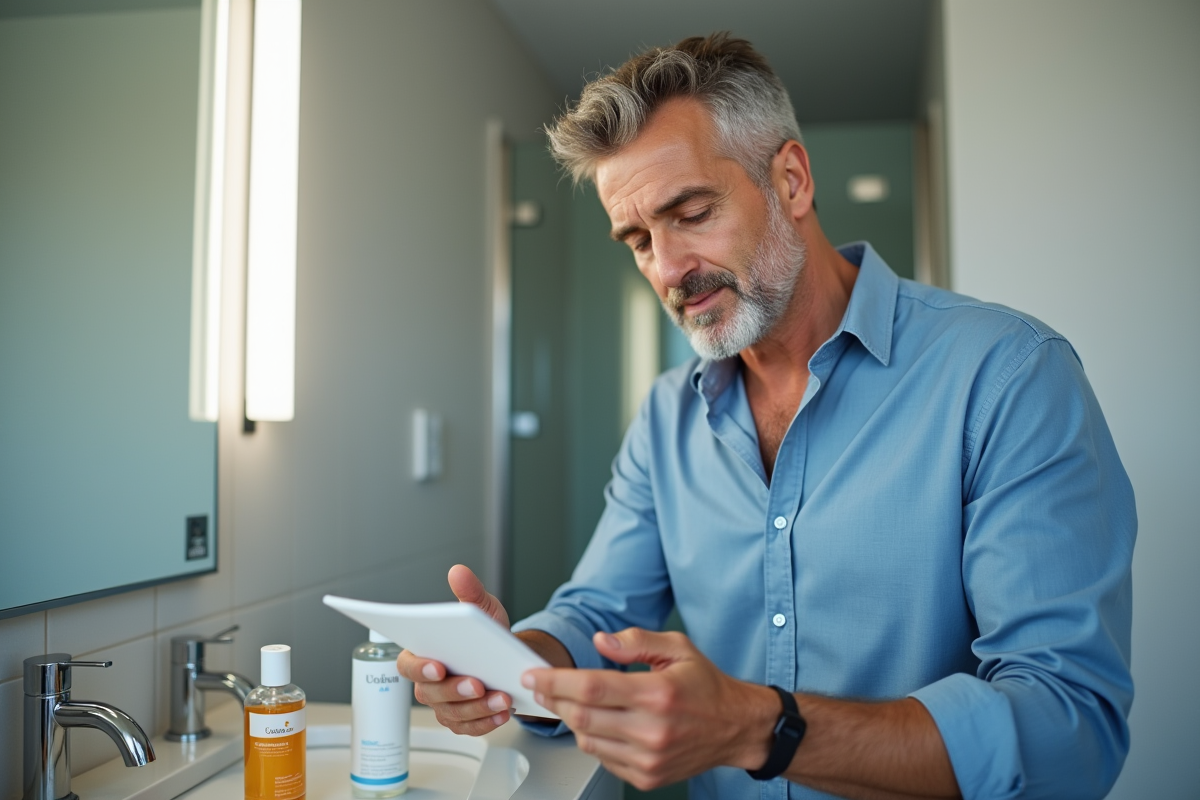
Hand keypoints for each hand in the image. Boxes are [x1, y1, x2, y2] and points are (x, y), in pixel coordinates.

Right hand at [395, 564, 513, 734]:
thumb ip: (470, 593)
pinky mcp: (462, 721)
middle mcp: (429, 684)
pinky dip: (487, 722)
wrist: (506, 659)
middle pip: (431, 694)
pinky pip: (470, 727)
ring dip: (477, 707)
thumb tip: (458, 572)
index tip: (437, 666)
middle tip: (477, 683)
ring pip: (453, 713)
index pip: (408, 665)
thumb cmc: (486, 635)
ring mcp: (444, 705)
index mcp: (423, 655)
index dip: (419, 668)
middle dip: (455, 690)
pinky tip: (503, 713)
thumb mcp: (483, 610)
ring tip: (501, 698)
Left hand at [521, 628, 776, 790]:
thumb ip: (636, 641)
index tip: (535, 676)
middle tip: (545, 686)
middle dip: (555, 699)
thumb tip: (600, 641)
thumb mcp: (678, 648)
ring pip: (588, 740)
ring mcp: (649, 758)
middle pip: (582, 717)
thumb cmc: (706, 687)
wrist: (735, 728)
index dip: (556, 681)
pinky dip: (594, 739)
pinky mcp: (646, 776)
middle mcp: (652, 730)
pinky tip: (605, 723)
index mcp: (657, 693)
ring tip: (579, 702)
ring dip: (573, 719)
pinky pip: (603, 758)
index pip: (591, 688)